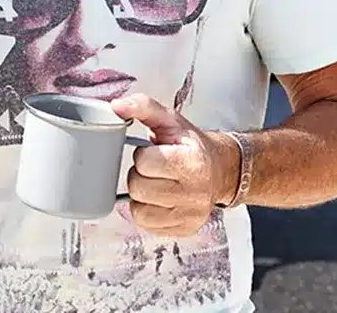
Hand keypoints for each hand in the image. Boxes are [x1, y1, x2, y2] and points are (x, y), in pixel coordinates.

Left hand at [111, 93, 235, 237]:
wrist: (220, 170)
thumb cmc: (191, 145)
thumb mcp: (170, 119)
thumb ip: (142, 106)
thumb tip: (116, 107)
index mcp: (192, 162)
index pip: (143, 162)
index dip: (142, 155)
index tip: (154, 153)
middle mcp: (195, 193)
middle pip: (138, 188)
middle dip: (139, 175)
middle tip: (153, 169)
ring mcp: (191, 215)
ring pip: (139, 210)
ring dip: (140, 195)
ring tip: (155, 183)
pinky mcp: (185, 230)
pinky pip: (146, 225)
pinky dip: (146, 212)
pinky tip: (158, 199)